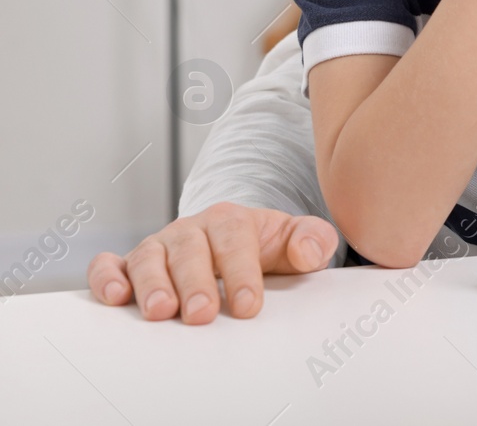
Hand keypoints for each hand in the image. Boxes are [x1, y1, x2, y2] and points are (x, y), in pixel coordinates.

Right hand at [87, 204, 337, 323]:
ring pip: (148, 258)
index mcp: (231, 220)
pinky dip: (107, 276)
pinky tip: (115, 295)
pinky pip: (111, 264)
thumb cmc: (266, 246)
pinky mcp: (132, 265)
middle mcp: (191, 230)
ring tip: (160, 312)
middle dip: (195, 282)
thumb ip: (312, 241)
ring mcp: (160, 246)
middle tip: (202, 314)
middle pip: (189, 249)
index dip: (240, 272)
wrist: (239, 241)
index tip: (248, 306)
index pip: (234, 239)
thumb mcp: (296, 241)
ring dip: (151, 284)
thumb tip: (308, 250)